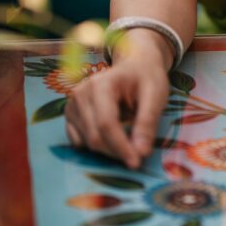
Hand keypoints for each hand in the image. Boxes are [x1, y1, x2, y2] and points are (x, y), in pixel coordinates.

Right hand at [65, 33, 169, 168]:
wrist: (134, 64)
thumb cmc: (146, 77)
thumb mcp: (155, 95)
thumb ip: (147, 122)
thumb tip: (140, 153)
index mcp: (101, 84)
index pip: (106, 123)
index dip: (120, 147)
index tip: (136, 162)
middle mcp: (80, 94)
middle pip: (94, 136)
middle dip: (116, 151)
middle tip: (138, 153)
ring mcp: (72, 104)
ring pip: (86, 142)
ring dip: (108, 150)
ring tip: (128, 136)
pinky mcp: (70, 114)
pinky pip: (78, 141)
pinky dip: (96, 146)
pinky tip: (112, 136)